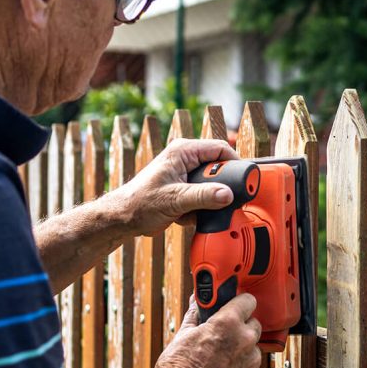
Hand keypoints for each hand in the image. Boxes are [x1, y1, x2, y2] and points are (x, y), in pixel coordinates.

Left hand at [107, 138, 238, 235]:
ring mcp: (185, 173)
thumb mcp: (175, 200)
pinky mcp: (184, 188)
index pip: (220, 148)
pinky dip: (200, 208)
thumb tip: (227, 194)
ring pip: (212, 184)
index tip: (244, 181)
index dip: (235, 163)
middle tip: (220, 201)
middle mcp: (186, 158)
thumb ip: (203, 196)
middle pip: (218, 167)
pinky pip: (204, 195)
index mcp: (183, 151)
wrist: (123, 219)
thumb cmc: (140, 203)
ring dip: (208, 200)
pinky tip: (187, 215)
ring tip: (196, 210)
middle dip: (220, 187)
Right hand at [153, 294, 261, 367]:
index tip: (234, 306)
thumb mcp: (182, 336)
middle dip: (240, 326)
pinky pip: (252, 365)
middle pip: (253, 323)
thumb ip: (195, 315)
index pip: (248, 300)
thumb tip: (196, 301)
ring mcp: (251, 360)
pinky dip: (242, 366)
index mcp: (228, 323)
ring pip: (253, 345)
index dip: (240, 302)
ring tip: (221, 357)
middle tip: (223, 334)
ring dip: (242, 348)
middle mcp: (245, 339)